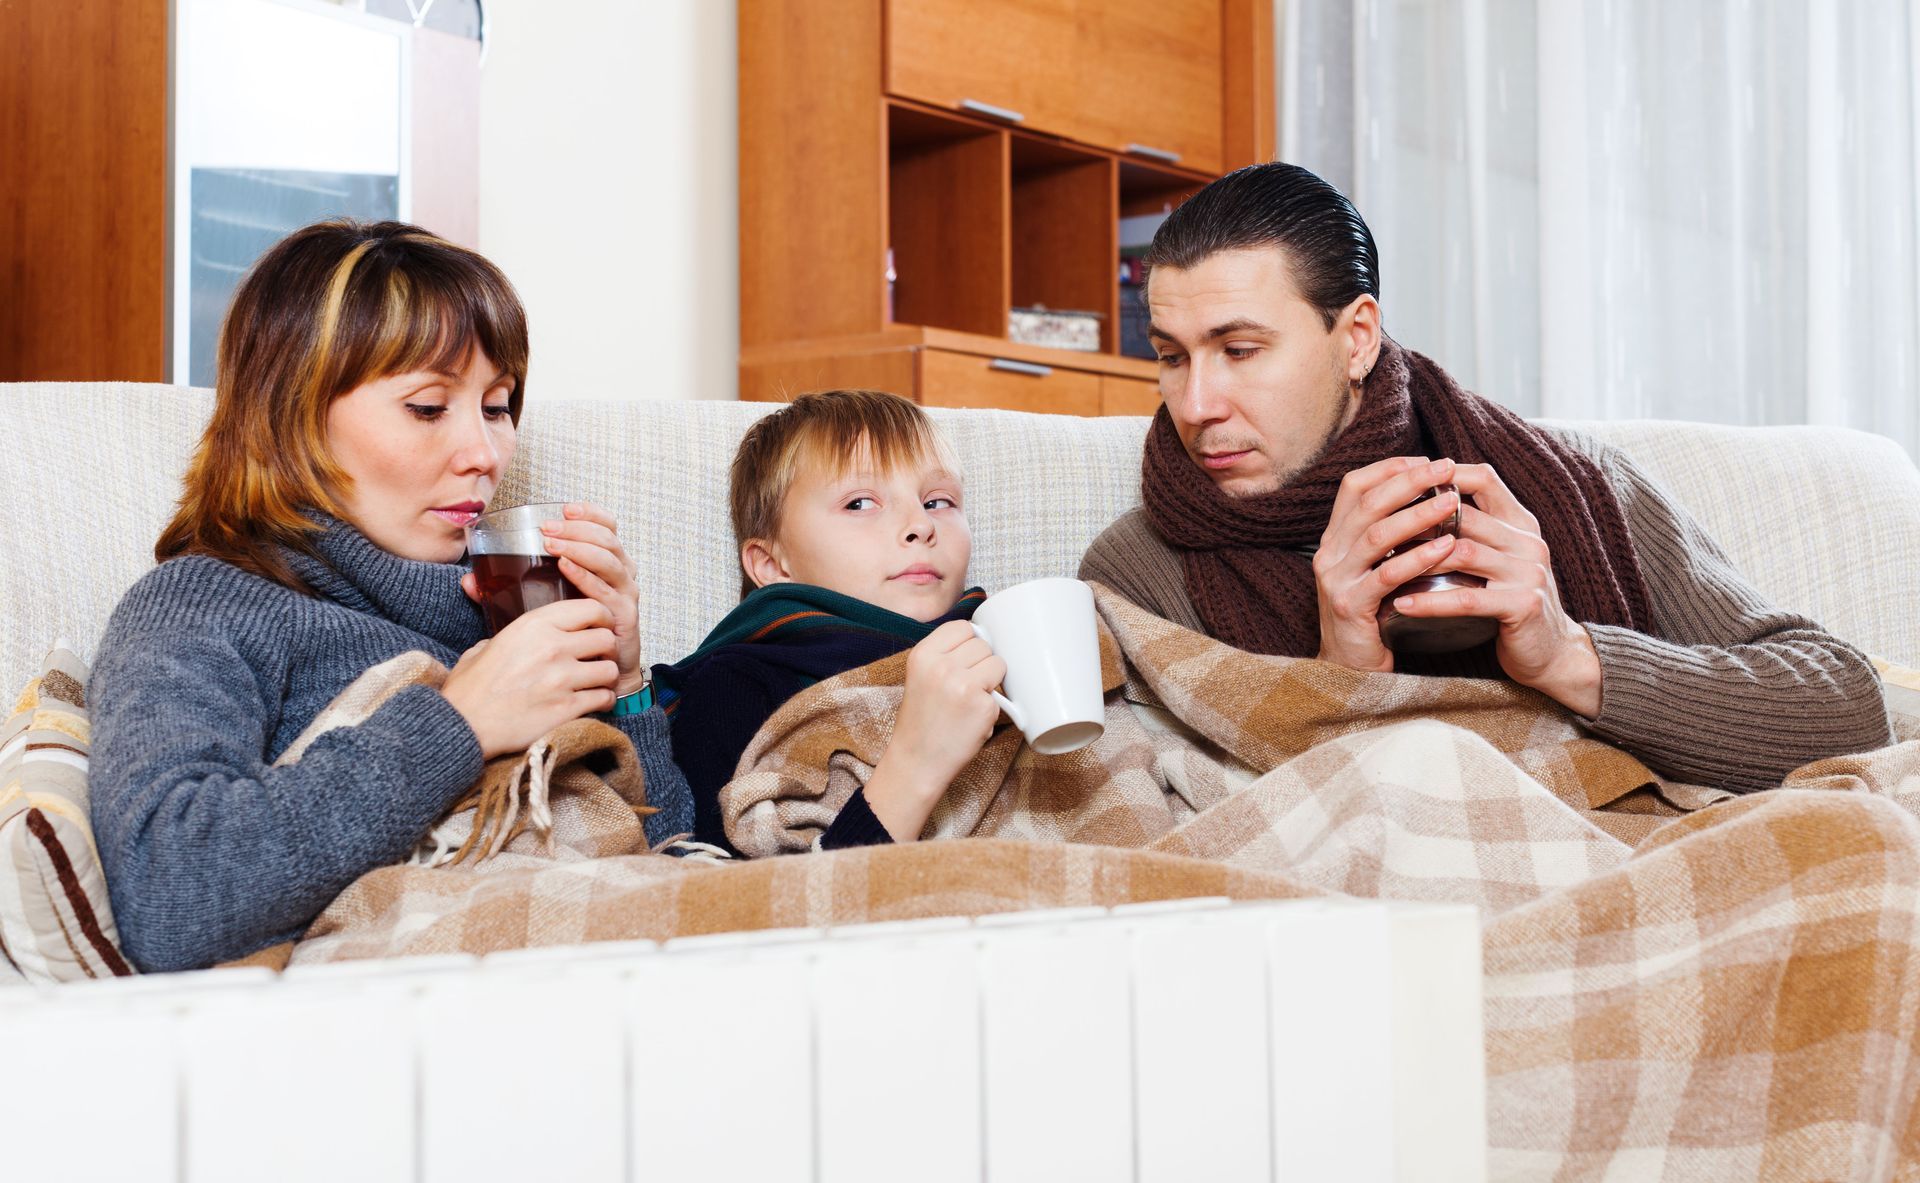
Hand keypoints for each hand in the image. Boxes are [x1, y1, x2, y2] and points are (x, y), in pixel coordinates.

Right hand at [440, 598, 621, 757]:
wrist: (462, 726)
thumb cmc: (470, 688)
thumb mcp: (485, 647)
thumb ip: (509, 636)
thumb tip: (517, 638)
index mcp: (534, 625)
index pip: (592, 608)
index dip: (602, 618)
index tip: (599, 627)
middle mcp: (552, 646)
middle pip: (607, 639)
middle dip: (605, 650)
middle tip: (596, 659)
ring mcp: (562, 678)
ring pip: (610, 670)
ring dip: (605, 678)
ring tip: (594, 683)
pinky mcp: (567, 708)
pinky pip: (605, 698)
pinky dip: (603, 701)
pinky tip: (592, 702)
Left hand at [461, 502, 646, 695]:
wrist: (603, 672)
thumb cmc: (575, 631)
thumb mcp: (546, 600)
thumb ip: (511, 588)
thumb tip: (469, 581)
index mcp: (607, 563)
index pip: (607, 528)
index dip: (590, 513)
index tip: (566, 507)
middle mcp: (622, 575)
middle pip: (607, 539)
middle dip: (577, 528)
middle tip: (547, 527)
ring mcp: (624, 595)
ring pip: (609, 560)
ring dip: (580, 547)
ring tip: (552, 542)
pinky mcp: (623, 617)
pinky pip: (605, 591)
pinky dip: (585, 576)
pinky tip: (566, 566)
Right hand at [863, 620, 1007, 840]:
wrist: (917, 762)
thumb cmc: (921, 721)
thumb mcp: (920, 677)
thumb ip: (944, 656)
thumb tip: (982, 639)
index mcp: (923, 654)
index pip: (962, 627)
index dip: (968, 643)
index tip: (965, 659)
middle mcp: (942, 665)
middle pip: (983, 644)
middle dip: (981, 664)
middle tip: (966, 688)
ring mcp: (964, 684)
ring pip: (998, 663)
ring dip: (991, 680)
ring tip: (971, 701)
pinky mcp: (983, 705)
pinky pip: (1001, 694)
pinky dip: (992, 706)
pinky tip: (973, 719)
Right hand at [1312, 455, 1465, 671]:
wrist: (1351, 671)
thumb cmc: (1374, 616)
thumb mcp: (1375, 569)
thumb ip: (1390, 536)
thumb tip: (1431, 496)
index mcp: (1335, 539)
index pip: (1353, 486)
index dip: (1389, 468)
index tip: (1426, 460)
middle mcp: (1329, 554)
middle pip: (1367, 503)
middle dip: (1409, 481)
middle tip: (1445, 468)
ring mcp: (1336, 580)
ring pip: (1376, 534)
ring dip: (1417, 514)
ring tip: (1451, 502)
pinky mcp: (1350, 606)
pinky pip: (1386, 575)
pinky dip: (1418, 558)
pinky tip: (1445, 548)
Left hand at [1385, 462, 1601, 716]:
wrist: (1551, 652)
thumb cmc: (1512, 603)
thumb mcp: (1500, 560)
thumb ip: (1475, 533)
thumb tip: (1420, 504)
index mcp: (1521, 524)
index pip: (1484, 479)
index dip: (1443, 475)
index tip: (1402, 484)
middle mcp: (1528, 541)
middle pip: (1465, 515)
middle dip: (1417, 522)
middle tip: (1376, 530)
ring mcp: (1529, 573)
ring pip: (1462, 553)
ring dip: (1417, 559)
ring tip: (1381, 565)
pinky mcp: (1523, 605)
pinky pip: (1467, 599)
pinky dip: (1430, 602)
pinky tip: (1401, 604)